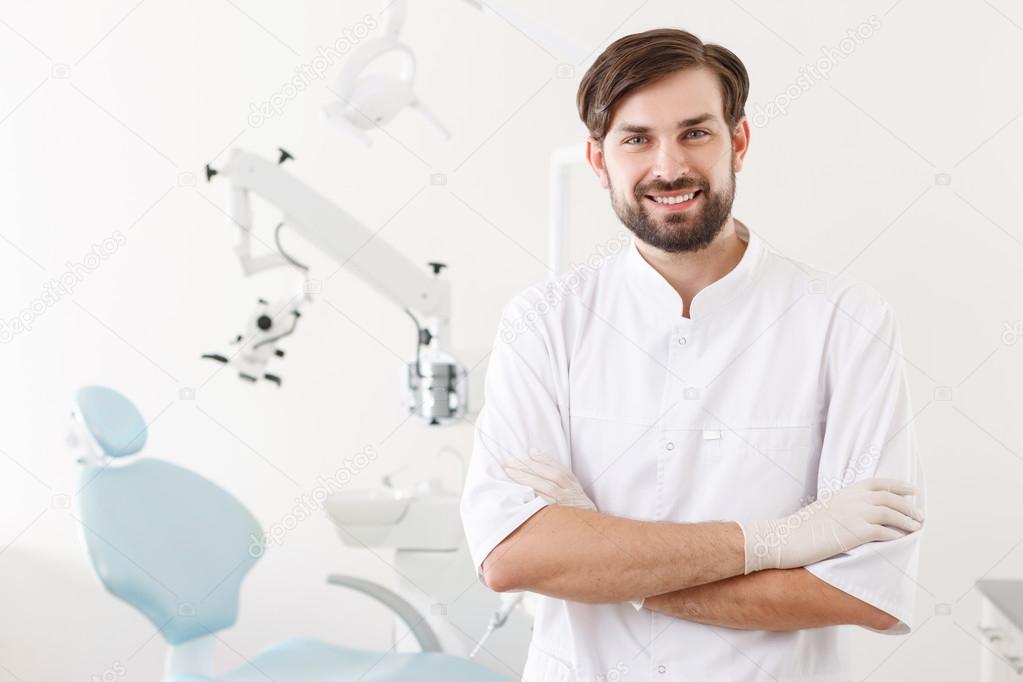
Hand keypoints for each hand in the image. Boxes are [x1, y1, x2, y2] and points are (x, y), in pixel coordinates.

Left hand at [503, 447, 596, 510]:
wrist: (588, 532)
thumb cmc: (574, 510)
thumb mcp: (571, 492)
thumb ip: (557, 477)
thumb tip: (534, 454)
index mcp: (573, 486)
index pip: (559, 468)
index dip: (545, 459)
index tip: (530, 451)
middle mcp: (570, 493)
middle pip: (551, 476)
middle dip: (530, 466)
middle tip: (510, 460)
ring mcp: (565, 506)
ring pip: (547, 488)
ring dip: (527, 479)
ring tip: (510, 472)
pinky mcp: (557, 518)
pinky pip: (543, 506)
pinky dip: (531, 498)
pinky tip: (518, 492)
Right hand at [737, 477, 924, 573]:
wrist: (787, 537)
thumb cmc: (802, 528)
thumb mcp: (825, 508)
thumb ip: (844, 506)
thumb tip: (858, 515)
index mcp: (846, 491)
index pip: (879, 483)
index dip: (899, 486)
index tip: (913, 491)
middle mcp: (853, 499)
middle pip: (890, 498)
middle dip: (908, 507)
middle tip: (920, 515)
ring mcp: (855, 514)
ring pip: (891, 514)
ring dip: (908, 521)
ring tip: (917, 528)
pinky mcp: (856, 532)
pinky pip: (885, 533)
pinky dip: (897, 536)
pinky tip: (902, 540)